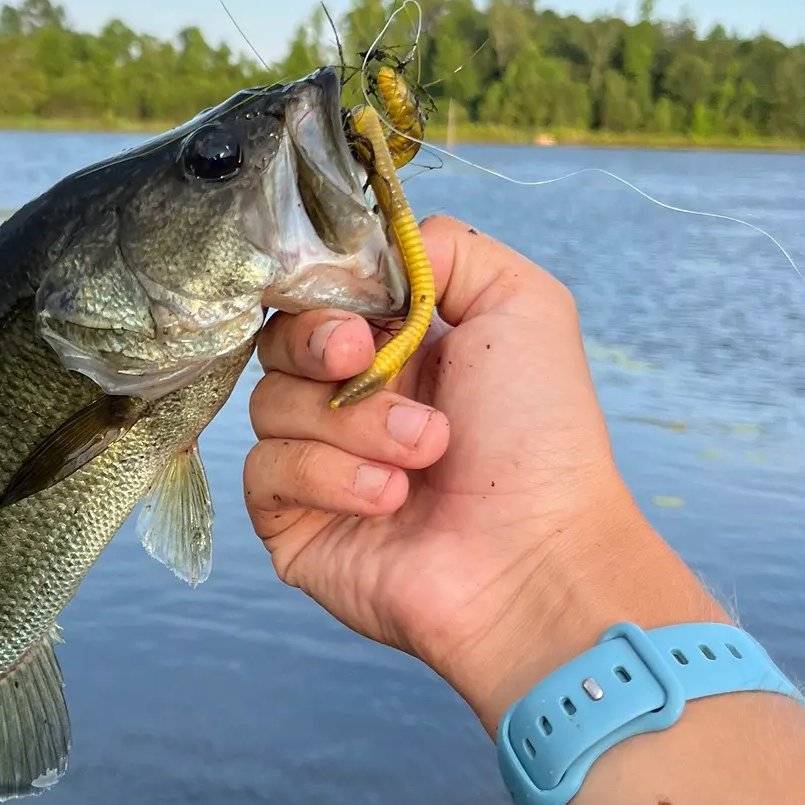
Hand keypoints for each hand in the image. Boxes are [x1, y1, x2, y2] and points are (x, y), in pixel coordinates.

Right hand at [245, 215, 721, 731]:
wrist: (536, 559)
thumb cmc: (541, 439)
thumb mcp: (521, 306)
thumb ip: (447, 248)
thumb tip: (370, 246)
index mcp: (397, 350)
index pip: (319, 297)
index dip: (327, 297)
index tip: (363, 317)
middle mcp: (351, 402)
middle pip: (278, 342)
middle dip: (319, 347)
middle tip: (365, 366)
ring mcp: (318, 464)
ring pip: (269, 406)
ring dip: (351, 424)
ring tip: (424, 454)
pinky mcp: (293, 524)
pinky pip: (263, 472)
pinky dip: (326, 477)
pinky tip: (386, 499)